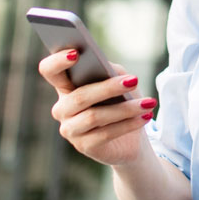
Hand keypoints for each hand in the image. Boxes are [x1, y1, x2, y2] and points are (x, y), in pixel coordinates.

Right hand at [40, 50, 156, 166]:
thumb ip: (110, 71)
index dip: (57, 61)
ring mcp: (70, 129)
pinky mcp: (84, 146)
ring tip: (148, 103)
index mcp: (65, 87)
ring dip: (125, 109)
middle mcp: (62, 108)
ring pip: (94, 116)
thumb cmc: (120, 102)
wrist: (129, 139)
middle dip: (108, 88)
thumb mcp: (117, 81)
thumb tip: (108, 68)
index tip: (76, 53)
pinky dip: (128, 124)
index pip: (50, 71)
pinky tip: (145, 116)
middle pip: (79, 96)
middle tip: (134, 80)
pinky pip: (105, 134)